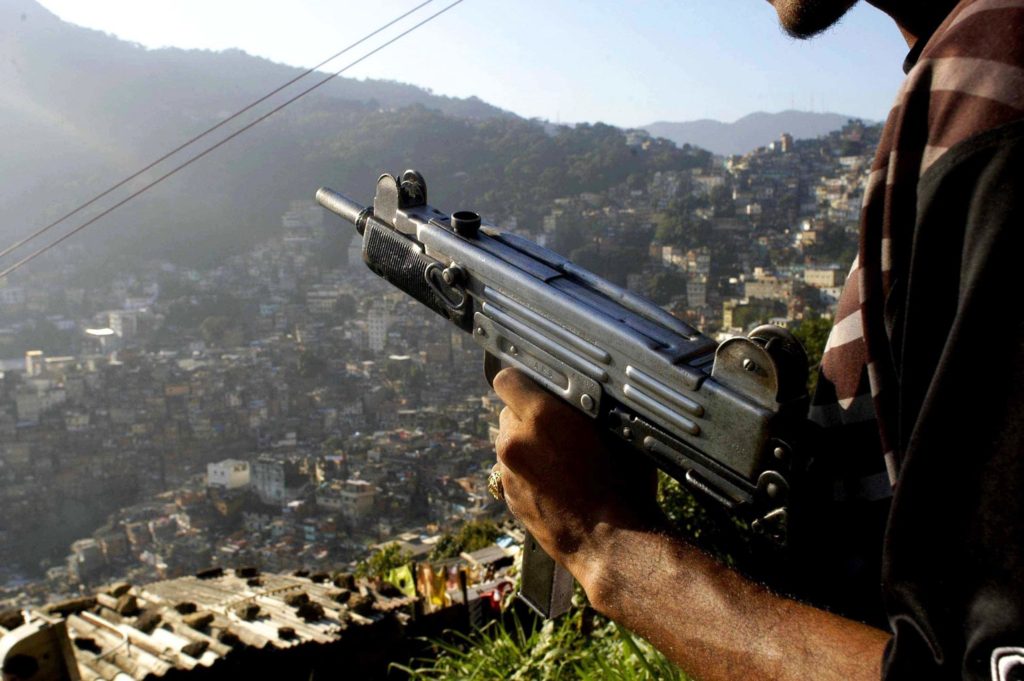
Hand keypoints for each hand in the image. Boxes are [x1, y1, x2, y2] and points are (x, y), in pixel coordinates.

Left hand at [492, 368, 661, 579]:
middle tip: (559, 431)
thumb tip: (577, 395)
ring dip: (526, 446)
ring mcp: (508, 472)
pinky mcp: (508, 497)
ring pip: (508, 444)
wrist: (612, 543)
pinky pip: (511, 472)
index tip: (537, 389)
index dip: (523, 383)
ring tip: (559, 462)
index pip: (507, 379)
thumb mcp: (614, 431)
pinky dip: (527, 473)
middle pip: (508, 413)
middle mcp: (516, 441)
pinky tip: (554, 484)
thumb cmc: (623, 487)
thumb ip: (583, 408)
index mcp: (541, 416)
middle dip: (529, 417)